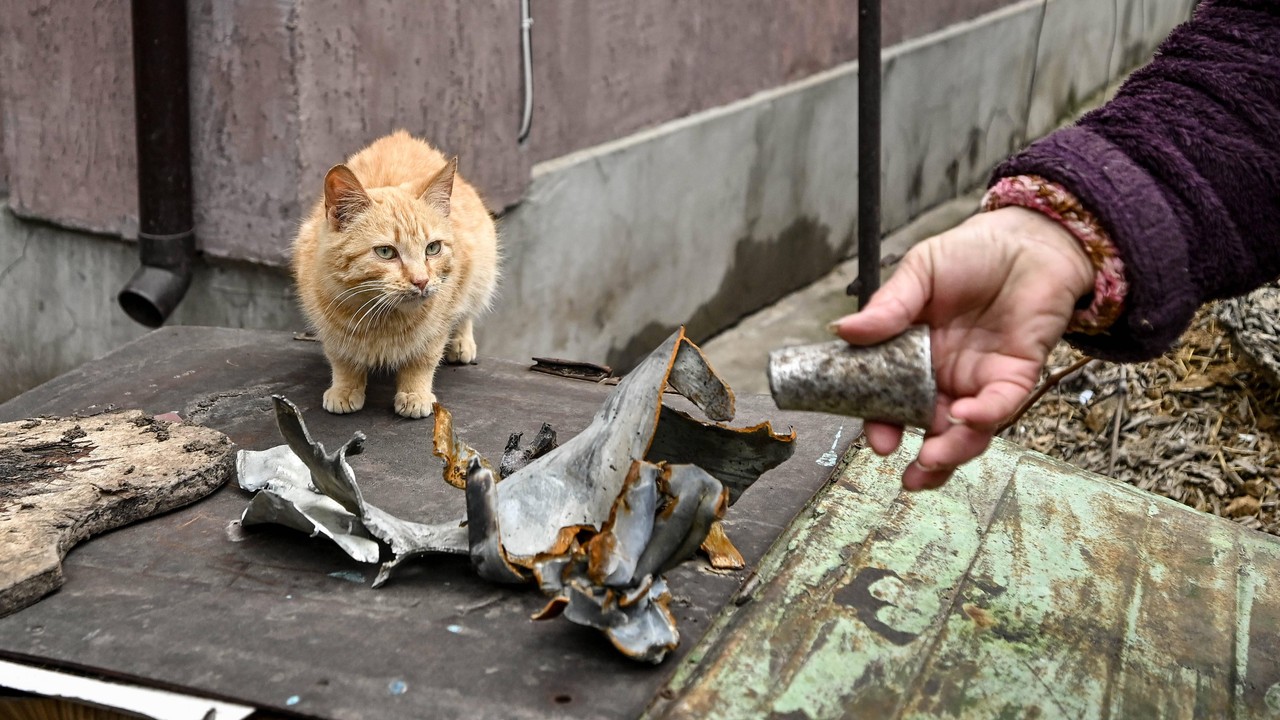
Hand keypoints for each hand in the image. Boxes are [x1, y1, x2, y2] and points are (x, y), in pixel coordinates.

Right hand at [831, 206, 1094, 489]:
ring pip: (968, 429)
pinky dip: (983, 416)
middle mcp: (946, 375)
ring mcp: (981, 378)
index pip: (893, 400)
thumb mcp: (919, 273)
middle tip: (909, 474)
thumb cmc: (972, 253)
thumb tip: (844, 330)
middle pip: (931, 426)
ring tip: (931, 462)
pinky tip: (964, 417)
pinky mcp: (1016, 374)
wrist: (1029, 239)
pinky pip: (1000, 404)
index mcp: (913, 355)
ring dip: (952, 451)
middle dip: (924, 458)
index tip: (878, 440)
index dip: (883, 423)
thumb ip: (888, 306)